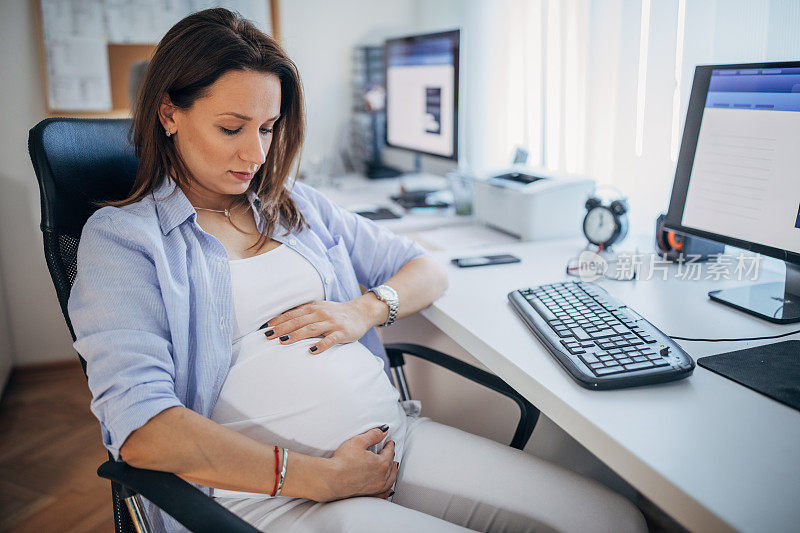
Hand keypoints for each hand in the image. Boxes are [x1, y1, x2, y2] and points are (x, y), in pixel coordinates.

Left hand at [263, 296, 386, 353]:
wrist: (360, 312)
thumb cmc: (336, 313)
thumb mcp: (319, 308)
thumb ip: (304, 312)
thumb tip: (282, 318)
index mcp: (314, 308)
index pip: (293, 314)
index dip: (279, 320)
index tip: (266, 327)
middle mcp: (322, 313)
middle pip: (299, 321)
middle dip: (283, 328)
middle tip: (268, 336)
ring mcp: (332, 323)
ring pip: (311, 329)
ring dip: (296, 335)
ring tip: (283, 342)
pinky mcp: (342, 332)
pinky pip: (331, 339)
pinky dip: (321, 345)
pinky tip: (312, 351)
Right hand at [316, 426, 397, 501]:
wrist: (331, 479)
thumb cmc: (343, 461)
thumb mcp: (358, 441)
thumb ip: (373, 435)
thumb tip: (383, 431)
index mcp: (381, 464)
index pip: (389, 452)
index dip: (390, 445)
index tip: (389, 442)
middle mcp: (381, 477)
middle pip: (390, 466)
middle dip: (391, 458)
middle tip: (390, 453)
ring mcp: (375, 488)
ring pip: (389, 480)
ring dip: (392, 472)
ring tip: (392, 468)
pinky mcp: (368, 494)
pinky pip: (383, 493)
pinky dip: (387, 490)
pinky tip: (388, 491)